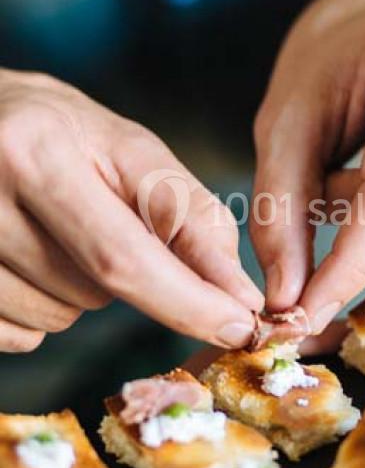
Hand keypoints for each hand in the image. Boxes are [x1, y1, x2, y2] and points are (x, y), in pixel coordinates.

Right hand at [0, 69, 261, 350]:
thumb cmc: (58, 131)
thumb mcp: (126, 148)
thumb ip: (187, 214)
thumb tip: (237, 294)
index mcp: (34, 154)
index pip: (123, 256)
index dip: (188, 302)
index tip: (240, 327)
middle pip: (93, 293)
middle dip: (124, 276)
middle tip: (95, 217)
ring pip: (55, 319)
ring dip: (77, 290)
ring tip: (50, 228)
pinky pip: (18, 336)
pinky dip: (38, 310)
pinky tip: (21, 255)